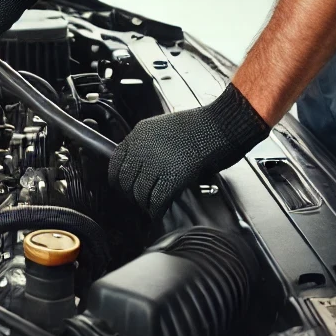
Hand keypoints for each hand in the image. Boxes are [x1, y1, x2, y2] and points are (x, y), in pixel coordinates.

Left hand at [108, 83, 269, 218]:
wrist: (220, 125)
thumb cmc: (200, 125)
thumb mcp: (164, 126)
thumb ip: (148, 143)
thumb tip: (140, 164)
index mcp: (140, 133)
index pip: (115, 162)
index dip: (117, 179)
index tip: (123, 186)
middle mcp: (143, 147)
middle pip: (124, 181)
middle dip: (130, 194)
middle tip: (139, 199)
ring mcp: (156, 163)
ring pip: (138, 194)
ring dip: (144, 204)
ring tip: (151, 206)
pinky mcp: (171, 178)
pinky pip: (156, 201)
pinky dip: (156, 210)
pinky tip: (159, 210)